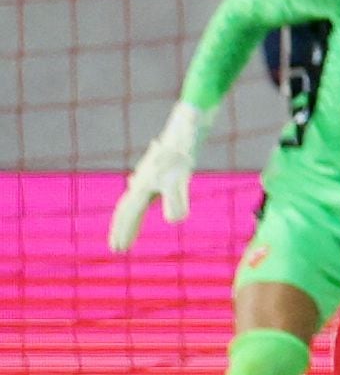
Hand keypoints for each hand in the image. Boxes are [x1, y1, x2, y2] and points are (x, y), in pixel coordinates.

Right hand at [109, 102, 203, 249]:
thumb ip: (177, 199)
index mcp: (142, 186)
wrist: (187, 125)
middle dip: (123, 229)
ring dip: (132, 219)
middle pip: (127, 210)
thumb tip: (175, 221)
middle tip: (117, 249)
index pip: (129, 214)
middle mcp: (142, 181)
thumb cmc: (183, 152)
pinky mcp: (161, 171)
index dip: (124, 231)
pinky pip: (148, 193)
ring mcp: (150, 176)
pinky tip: (147, 202)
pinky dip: (144, 204)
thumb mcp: (181, 178)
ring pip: (135, 202)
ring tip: (129, 233)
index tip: (117, 249)